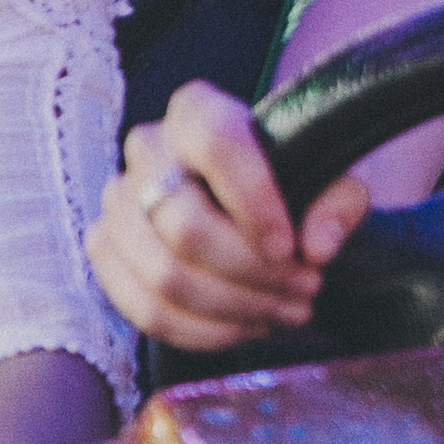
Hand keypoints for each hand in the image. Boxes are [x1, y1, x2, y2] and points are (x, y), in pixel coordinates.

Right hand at [90, 81, 368, 350]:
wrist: (248, 205)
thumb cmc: (292, 185)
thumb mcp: (332, 184)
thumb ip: (337, 206)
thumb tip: (317, 248)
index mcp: (198, 111)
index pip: (217, 146)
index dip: (254, 202)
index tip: (292, 248)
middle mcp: (148, 149)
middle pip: (184, 224)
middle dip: (252, 272)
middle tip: (306, 289)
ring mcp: (118, 201)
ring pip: (163, 275)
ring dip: (233, 307)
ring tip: (285, 312)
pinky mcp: (106, 250)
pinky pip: (144, 309)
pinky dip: (203, 331)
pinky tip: (246, 327)